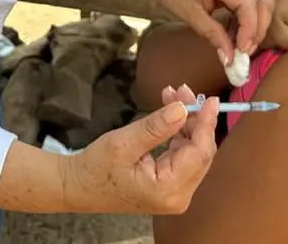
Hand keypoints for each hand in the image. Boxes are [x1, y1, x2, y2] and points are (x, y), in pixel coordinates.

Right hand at [63, 86, 220, 214]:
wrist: (78, 186)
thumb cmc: (96, 167)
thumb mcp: (123, 143)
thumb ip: (156, 127)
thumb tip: (183, 109)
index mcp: (168, 190)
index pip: (198, 153)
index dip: (205, 124)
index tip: (210, 100)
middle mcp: (178, 196)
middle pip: (200, 153)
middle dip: (195, 119)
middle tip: (184, 91)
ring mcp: (175, 193)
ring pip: (193, 153)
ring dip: (187, 124)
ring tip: (174, 96)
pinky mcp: (169, 187)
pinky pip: (183, 157)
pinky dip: (179, 134)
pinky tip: (172, 114)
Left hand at [154, 0, 273, 64]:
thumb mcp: (187, 13)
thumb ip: (211, 34)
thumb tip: (229, 58)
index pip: (248, 4)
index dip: (249, 30)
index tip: (241, 51)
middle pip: (263, 1)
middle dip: (259, 28)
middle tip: (245, 51)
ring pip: (262, 1)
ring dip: (257, 25)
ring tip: (241, 46)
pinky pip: (253, 1)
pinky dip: (249, 20)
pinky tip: (237, 35)